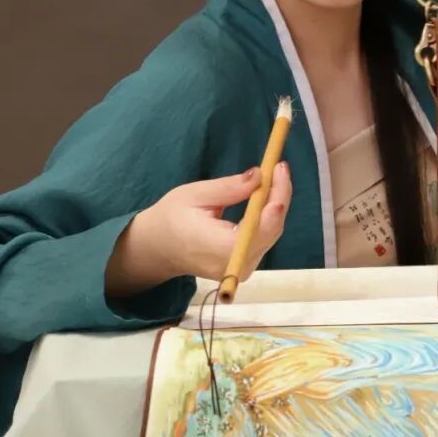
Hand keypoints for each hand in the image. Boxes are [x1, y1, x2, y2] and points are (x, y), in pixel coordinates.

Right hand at [105, 164, 292, 297]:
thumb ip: (230, 188)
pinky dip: (268, 215)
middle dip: (279, 195)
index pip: (264, 226)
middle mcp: (236, 264)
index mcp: (222, 248)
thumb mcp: (196, 195)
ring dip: (275, 203)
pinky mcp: (243, 267)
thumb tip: (259, 176)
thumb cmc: (171, 218)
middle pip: (273, 229)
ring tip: (274, 176)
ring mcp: (241, 270)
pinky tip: (267, 196)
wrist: (157, 247)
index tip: (279, 168)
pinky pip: (264, 238)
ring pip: (272, 233)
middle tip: (278, 166)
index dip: (278, 196)